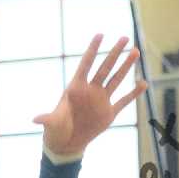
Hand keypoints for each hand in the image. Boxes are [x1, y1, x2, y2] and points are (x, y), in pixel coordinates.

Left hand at [33, 34, 147, 155]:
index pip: (86, 64)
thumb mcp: (52, 123)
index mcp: (76, 88)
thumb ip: (47, 119)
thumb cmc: (56, 130)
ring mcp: (101, 100)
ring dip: (126, 66)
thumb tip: (35, 120)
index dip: (92, 50)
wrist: (66, 143)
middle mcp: (90, 90)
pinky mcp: (109, 113)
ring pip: (116, 79)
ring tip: (135, 52)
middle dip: (114, 53)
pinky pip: (124, 101)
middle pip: (104, 67)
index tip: (100, 34)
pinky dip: (134, 93)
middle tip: (125, 38)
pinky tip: (143, 83)